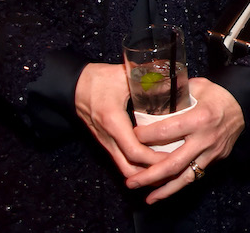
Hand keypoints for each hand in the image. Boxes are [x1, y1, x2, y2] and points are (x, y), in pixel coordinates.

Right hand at [75, 63, 163, 178]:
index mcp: (113, 121)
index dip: (154, 159)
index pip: (134, 151)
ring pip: (124, 167)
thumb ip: (148, 77)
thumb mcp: (125, 76)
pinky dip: (137, 165)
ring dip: (144, 172)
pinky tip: (152, 161)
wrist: (75, 86)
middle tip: (174, 169)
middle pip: (129, 168)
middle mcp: (108, 137)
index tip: (173, 156)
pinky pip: (121, 160)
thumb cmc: (100, 79)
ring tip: (166, 168)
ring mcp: (106, 142)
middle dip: (151, 173)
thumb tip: (172, 77)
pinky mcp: (106, 142)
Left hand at [125, 78, 245, 202]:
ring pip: (185, 177)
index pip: (167, 131)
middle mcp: (205, 139)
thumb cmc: (217, 94)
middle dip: (150, 175)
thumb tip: (148, 93)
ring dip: (164, 189)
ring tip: (146, 198)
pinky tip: (163, 194)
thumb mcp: (196, 86)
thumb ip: (173, 93)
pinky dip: (178, 187)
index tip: (132, 135)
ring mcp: (211, 152)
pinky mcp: (215, 160)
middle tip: (130, 181)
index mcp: (199, 118)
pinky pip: (195, 176)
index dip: (146, 136)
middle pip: (174, 163)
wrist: (244, 105)